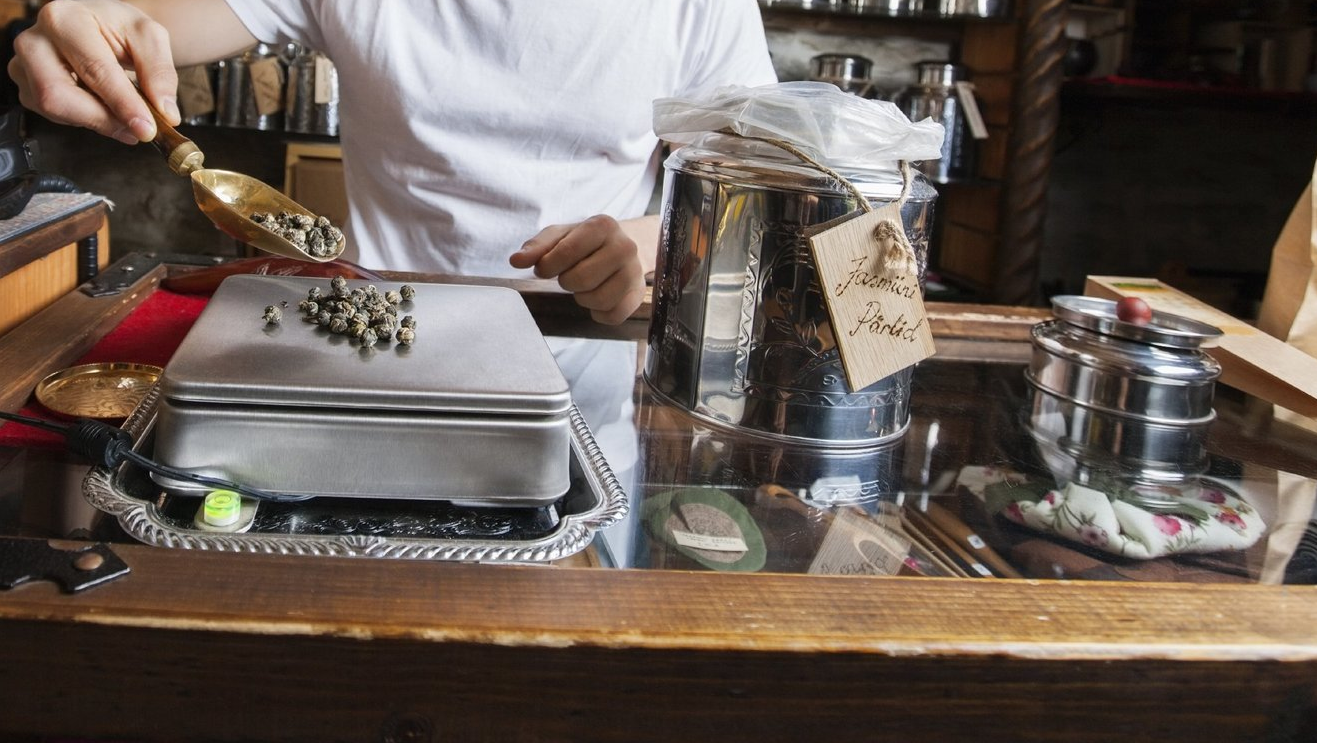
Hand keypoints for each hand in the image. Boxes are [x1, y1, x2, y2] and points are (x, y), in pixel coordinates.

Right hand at [8, 0, 178, 143]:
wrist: (97, 26)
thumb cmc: (116, 28)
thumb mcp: (148, 38)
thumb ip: (160, 72)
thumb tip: (165, 112)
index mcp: (65, 20)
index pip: (94, 70)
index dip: (123, 104)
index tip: (146, 127)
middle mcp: (35, 40)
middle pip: (59, 96)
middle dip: (103, 119)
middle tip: (137, 129)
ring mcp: (24, 65)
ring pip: (54, 110)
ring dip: (95, 120)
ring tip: (121, 112)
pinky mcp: (26, 87)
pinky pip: (53, 116)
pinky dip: (84, 118)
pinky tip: (100, 106)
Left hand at [510, 214, 645, 325]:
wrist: (624, 245)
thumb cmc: (585, 241)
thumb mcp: (560, 236)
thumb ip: (537, 247)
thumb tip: (515, 261)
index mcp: (602, 225)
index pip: (566, 253)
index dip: (547, 267)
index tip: (545, 268)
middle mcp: (624, 246)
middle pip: (581, 279)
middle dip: (567, 282)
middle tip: (569, 276)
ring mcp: (635, 271)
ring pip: (599, 300)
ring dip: (583, 299)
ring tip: (585, 286)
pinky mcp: (639, 294)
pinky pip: (613, 316)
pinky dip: (599, 313)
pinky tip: (598, 299)